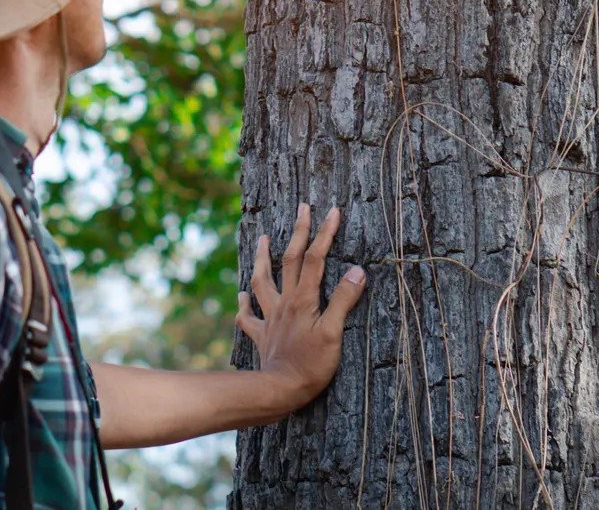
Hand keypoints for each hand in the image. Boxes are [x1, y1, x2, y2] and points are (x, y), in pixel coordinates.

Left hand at [237, 202, 366, 417]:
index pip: (315, 259)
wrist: (279, 390)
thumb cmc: (311, 365)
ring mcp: (270, 318)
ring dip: (262, 258)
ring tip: (261, 238)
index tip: (332, 211)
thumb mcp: (333, 333)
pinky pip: (248, 317)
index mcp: (304, 300)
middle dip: (297, 231)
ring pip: (262, 281)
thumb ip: (343, 300)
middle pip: (289, 260)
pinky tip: (241, 294)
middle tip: (302, 207)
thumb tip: (356, 270)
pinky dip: (244, 303)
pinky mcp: (261, 335)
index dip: (324, 234)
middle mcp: (285, 303)